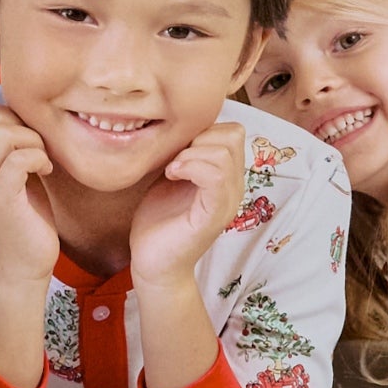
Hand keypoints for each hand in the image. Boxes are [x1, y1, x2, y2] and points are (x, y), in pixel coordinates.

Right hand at [0, 103, 59, 283]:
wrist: (24, 265)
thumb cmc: (28, 218)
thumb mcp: (20, 174)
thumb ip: (17, 148)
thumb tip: (33, 118)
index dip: (9, 113)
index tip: (28, 138)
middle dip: (22, 123)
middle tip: (37, 149)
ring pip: (4, 133)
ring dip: (33, 141)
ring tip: (42, 161)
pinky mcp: (2, 197)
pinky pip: (20, 158)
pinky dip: (39, 158)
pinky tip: (46, 172)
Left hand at [129, 121, 247, 289]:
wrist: (153, 263)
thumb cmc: (159, 221)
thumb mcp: (172, 175)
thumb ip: (184, 153)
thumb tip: (179, 125)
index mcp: (226, 175)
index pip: (232, 131)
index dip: (203, 129)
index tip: (178, 148)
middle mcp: (233, 187)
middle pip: (233, 134)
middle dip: (199, 136)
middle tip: (176, 158)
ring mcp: (227, 202)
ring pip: (225, 152)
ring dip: (192, 153)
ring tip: (172, 169)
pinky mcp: (214, 216)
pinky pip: (216, 177)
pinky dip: (191, 166)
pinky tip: (172, 175)